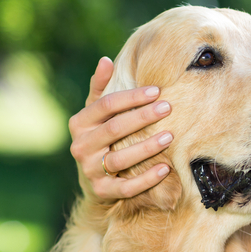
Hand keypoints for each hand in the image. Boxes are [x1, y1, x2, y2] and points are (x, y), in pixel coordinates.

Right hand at [68, 56, 174, 200]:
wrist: (93, 179)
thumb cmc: (101, 137)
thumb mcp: (96, 113)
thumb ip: (100, 88)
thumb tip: (105, 60)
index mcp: (79, 123)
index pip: (106, 105)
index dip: (131, 97)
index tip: (157, 91)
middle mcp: (81, 146)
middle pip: (114, 129)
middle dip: (142, 117)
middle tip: (168, 107)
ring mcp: (90, 171)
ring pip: (121, 158)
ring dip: (147, 147)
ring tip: (170, 136)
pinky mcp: (102, 191)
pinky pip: (127, 187)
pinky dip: (146, 179)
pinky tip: (165, 168)